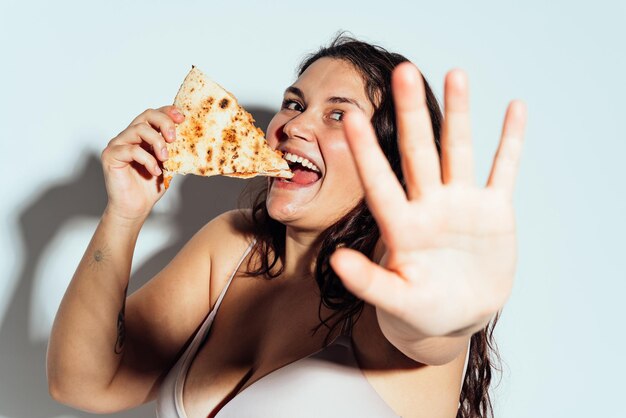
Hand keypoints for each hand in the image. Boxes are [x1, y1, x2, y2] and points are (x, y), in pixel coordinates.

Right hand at [101, 106, 183, 222]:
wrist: (136, 207)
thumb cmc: (150, 186)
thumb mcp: (168, 164)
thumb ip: (174, 149)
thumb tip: (191, 137)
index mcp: (143, 135)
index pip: (154, 114)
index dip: (168, 112)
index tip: (182, 119)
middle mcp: (129, 136)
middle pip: (146, 115)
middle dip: (164, 123)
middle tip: (174, 138)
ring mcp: (118, 144)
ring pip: (138, 129)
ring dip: (157, 142)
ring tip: (165, 158)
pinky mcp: (111, 155)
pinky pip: (131, 150)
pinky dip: (147, 160)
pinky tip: (155, 171)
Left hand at [330, 63, 526, 338]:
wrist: (455, 317)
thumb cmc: (419, 312)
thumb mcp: (395, 301)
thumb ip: (369, 282)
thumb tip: (337, 260)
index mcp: (402, 227)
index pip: (380, 182)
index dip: (367, 152)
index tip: (352, 117)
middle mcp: (428, 206)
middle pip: (419, 152)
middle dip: (411, 113)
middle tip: (402, 72)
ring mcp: (461, 205)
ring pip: (458, 151)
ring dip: (458, 114)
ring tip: (454, 75)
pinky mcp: (493, 211)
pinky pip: (502, 170)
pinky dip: (510, 142)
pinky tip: (514, 109)